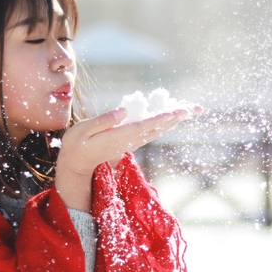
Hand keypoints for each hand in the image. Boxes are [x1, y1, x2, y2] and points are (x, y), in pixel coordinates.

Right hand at [54, 106, 198, 210]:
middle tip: (194, 108)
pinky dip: (166, 121)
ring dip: (175, 119)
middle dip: (175, 117)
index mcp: (118, 137)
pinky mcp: (133, 139)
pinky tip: (175, 114)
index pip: (143, 127)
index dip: (160, 119)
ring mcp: (133, 141)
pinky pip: (154, 129)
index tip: (175, 112)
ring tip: (191, 109)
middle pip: (158, 128)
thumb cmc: (76, 145)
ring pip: (159, 129)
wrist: (78, 164)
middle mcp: (130, 140)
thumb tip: (122, 111)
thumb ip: (102, 121)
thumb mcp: (82, 131)